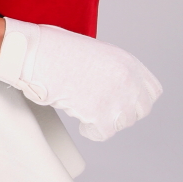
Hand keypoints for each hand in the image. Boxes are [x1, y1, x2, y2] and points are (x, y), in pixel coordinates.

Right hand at [0, 18, 161, 140]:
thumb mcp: (92, 51)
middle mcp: (127, 79)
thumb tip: (112, 86)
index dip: (135, 99)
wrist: (31, 53)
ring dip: (104, 120)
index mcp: (126, 61)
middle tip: (99, 107)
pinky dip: (90, 130)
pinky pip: (102, 133)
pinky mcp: (98, 113)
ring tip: (84, 107)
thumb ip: (110, 69)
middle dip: (120, 112)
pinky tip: (79, 118)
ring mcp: (114, 97)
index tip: (121, 101)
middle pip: (139, 111)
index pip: (151, 92)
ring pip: (121, 123)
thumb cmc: (51, 48)